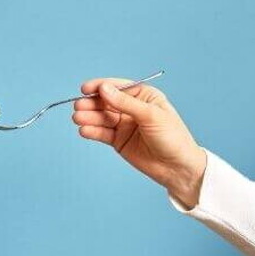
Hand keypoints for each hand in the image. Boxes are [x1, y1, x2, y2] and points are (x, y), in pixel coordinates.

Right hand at [72, 78, 206, 208]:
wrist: (177, 168)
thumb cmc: (172, 138)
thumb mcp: (151, 116)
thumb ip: (125, 103)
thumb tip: (104, 89)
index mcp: (143, 96)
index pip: (118, 87)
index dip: (100, 87)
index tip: (85, 89)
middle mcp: (131, 108)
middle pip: (106, 102)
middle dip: (91, 104)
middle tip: (78, 106)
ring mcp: (124, 125)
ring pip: (101, 118)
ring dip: (88, 117)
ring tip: (77, 119)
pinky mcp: (118, 141)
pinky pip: (102, 133)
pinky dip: (92, 131)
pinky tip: (84, 131)